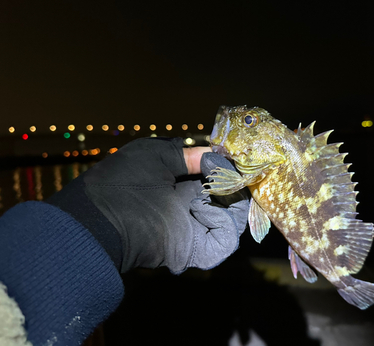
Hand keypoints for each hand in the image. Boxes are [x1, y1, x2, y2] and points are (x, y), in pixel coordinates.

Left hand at [47, 138, 249, 273]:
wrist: (103, 221)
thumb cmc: (124, 181)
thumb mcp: (155, 155)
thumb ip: (186, 155)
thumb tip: (215, 153)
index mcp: (177, 185)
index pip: (210, 177)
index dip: (224, 168)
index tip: (234, 158)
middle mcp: (188, 207)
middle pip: (225, 197)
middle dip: (235, 184)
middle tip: (240, 174)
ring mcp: (194, 229)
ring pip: (231, 218)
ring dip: (234, 202)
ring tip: (227, 188)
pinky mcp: (197, 249)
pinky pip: (226, 239)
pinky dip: (229, 222)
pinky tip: (213, 207)